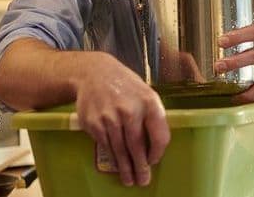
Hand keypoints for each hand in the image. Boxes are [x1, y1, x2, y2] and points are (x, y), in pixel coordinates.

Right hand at [73, 54, 169, 186]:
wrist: (94, 73)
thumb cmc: (125, 85)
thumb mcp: (145, 93)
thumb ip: (152, 116)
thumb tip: (156, 145)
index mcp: (149, 102)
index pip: (159, 136)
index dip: (157, 153)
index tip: (154, 161)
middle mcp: (130, 111)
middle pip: (138, 147)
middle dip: (141, 167)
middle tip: (143, 181)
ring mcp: (110, 117)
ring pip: (120, 150)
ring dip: (125, 168)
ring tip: (129, 180)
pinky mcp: (94, 123)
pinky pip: (105, 145)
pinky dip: (112, 157)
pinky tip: (116, 164)